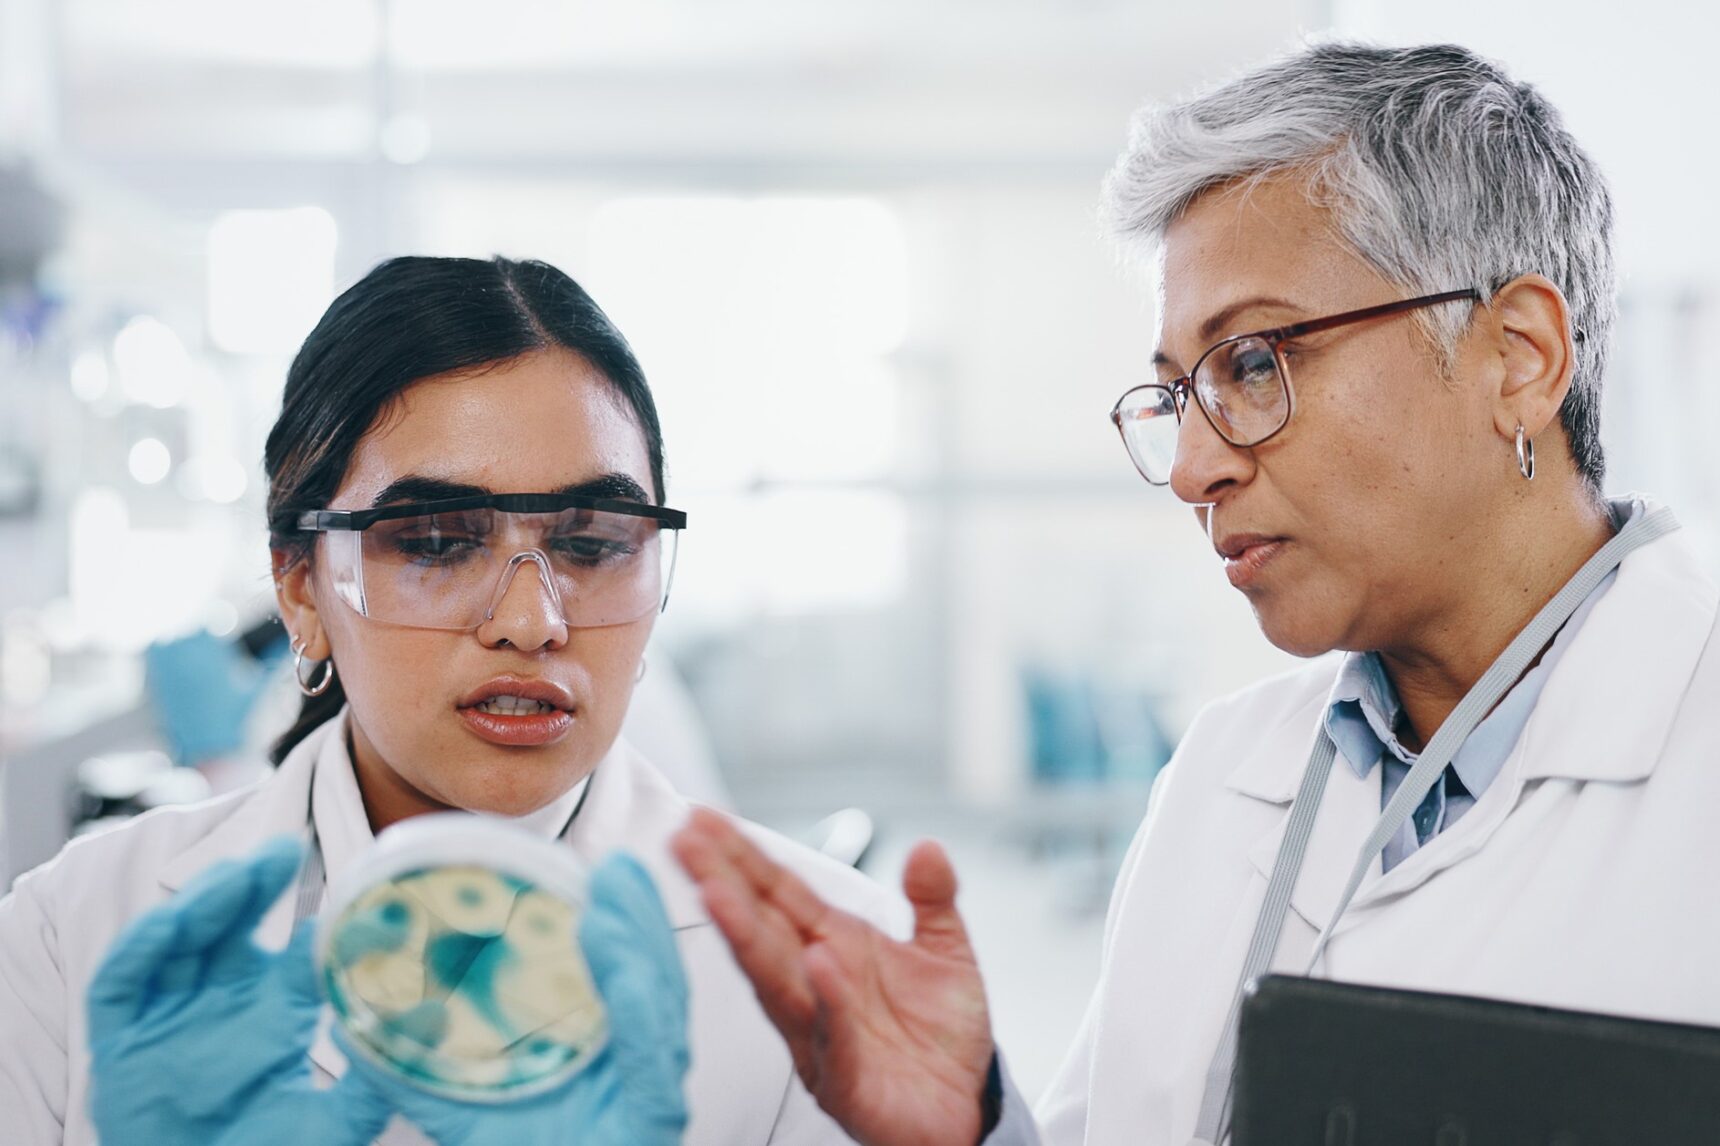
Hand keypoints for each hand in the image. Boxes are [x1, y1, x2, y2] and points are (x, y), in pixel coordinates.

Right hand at [86, 837, 390, 1145]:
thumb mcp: (329, 1125)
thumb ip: (373, 1084)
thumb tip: (434, 1023)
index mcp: (278, 1002)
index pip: (304, 947)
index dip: (327, 919)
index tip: (361, 894)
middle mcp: (225, 991)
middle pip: (238, 920)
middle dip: (258, 882)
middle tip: (285, 850)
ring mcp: (171, 1007)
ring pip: (181, 936)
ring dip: (204, 901)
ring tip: (233, 877)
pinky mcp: (120, 1033)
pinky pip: (120, 979)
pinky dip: (141, 946)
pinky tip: (167, 924)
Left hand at [342, 852, 689, 1145]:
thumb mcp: (455, 1107)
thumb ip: (410, 1061)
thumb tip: (349, 1010)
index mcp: (605, 1057)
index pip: (629, 976)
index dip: (626, 920)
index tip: (603, 871)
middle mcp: (640, 1072)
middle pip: (654, 978)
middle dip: (638, 915)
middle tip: (612, 866)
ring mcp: (651, 1099)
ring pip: (660, 1005)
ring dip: (637, 940)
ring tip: (612, 891)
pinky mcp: (651, 1127)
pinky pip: (651, 1062)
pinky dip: (637, 1004)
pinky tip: (619, 963)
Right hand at [670, 808, 993, 1145]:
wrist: (965, 1108)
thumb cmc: (940, 1034)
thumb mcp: (945, 952)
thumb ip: (933, 899)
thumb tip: (928, 848)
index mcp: (834, 945)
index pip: (779, 893)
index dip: (743, 855)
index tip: (703, 820)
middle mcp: (814, 984)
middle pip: (761, 926)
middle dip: (722, 882)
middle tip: (685, 841)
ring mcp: (822, 1031)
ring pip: (776, 978)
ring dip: (746, 935)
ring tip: (716, 889)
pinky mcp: (846, 1078)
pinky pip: (835, 1033)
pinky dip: (826, 997)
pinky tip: (818, 961)